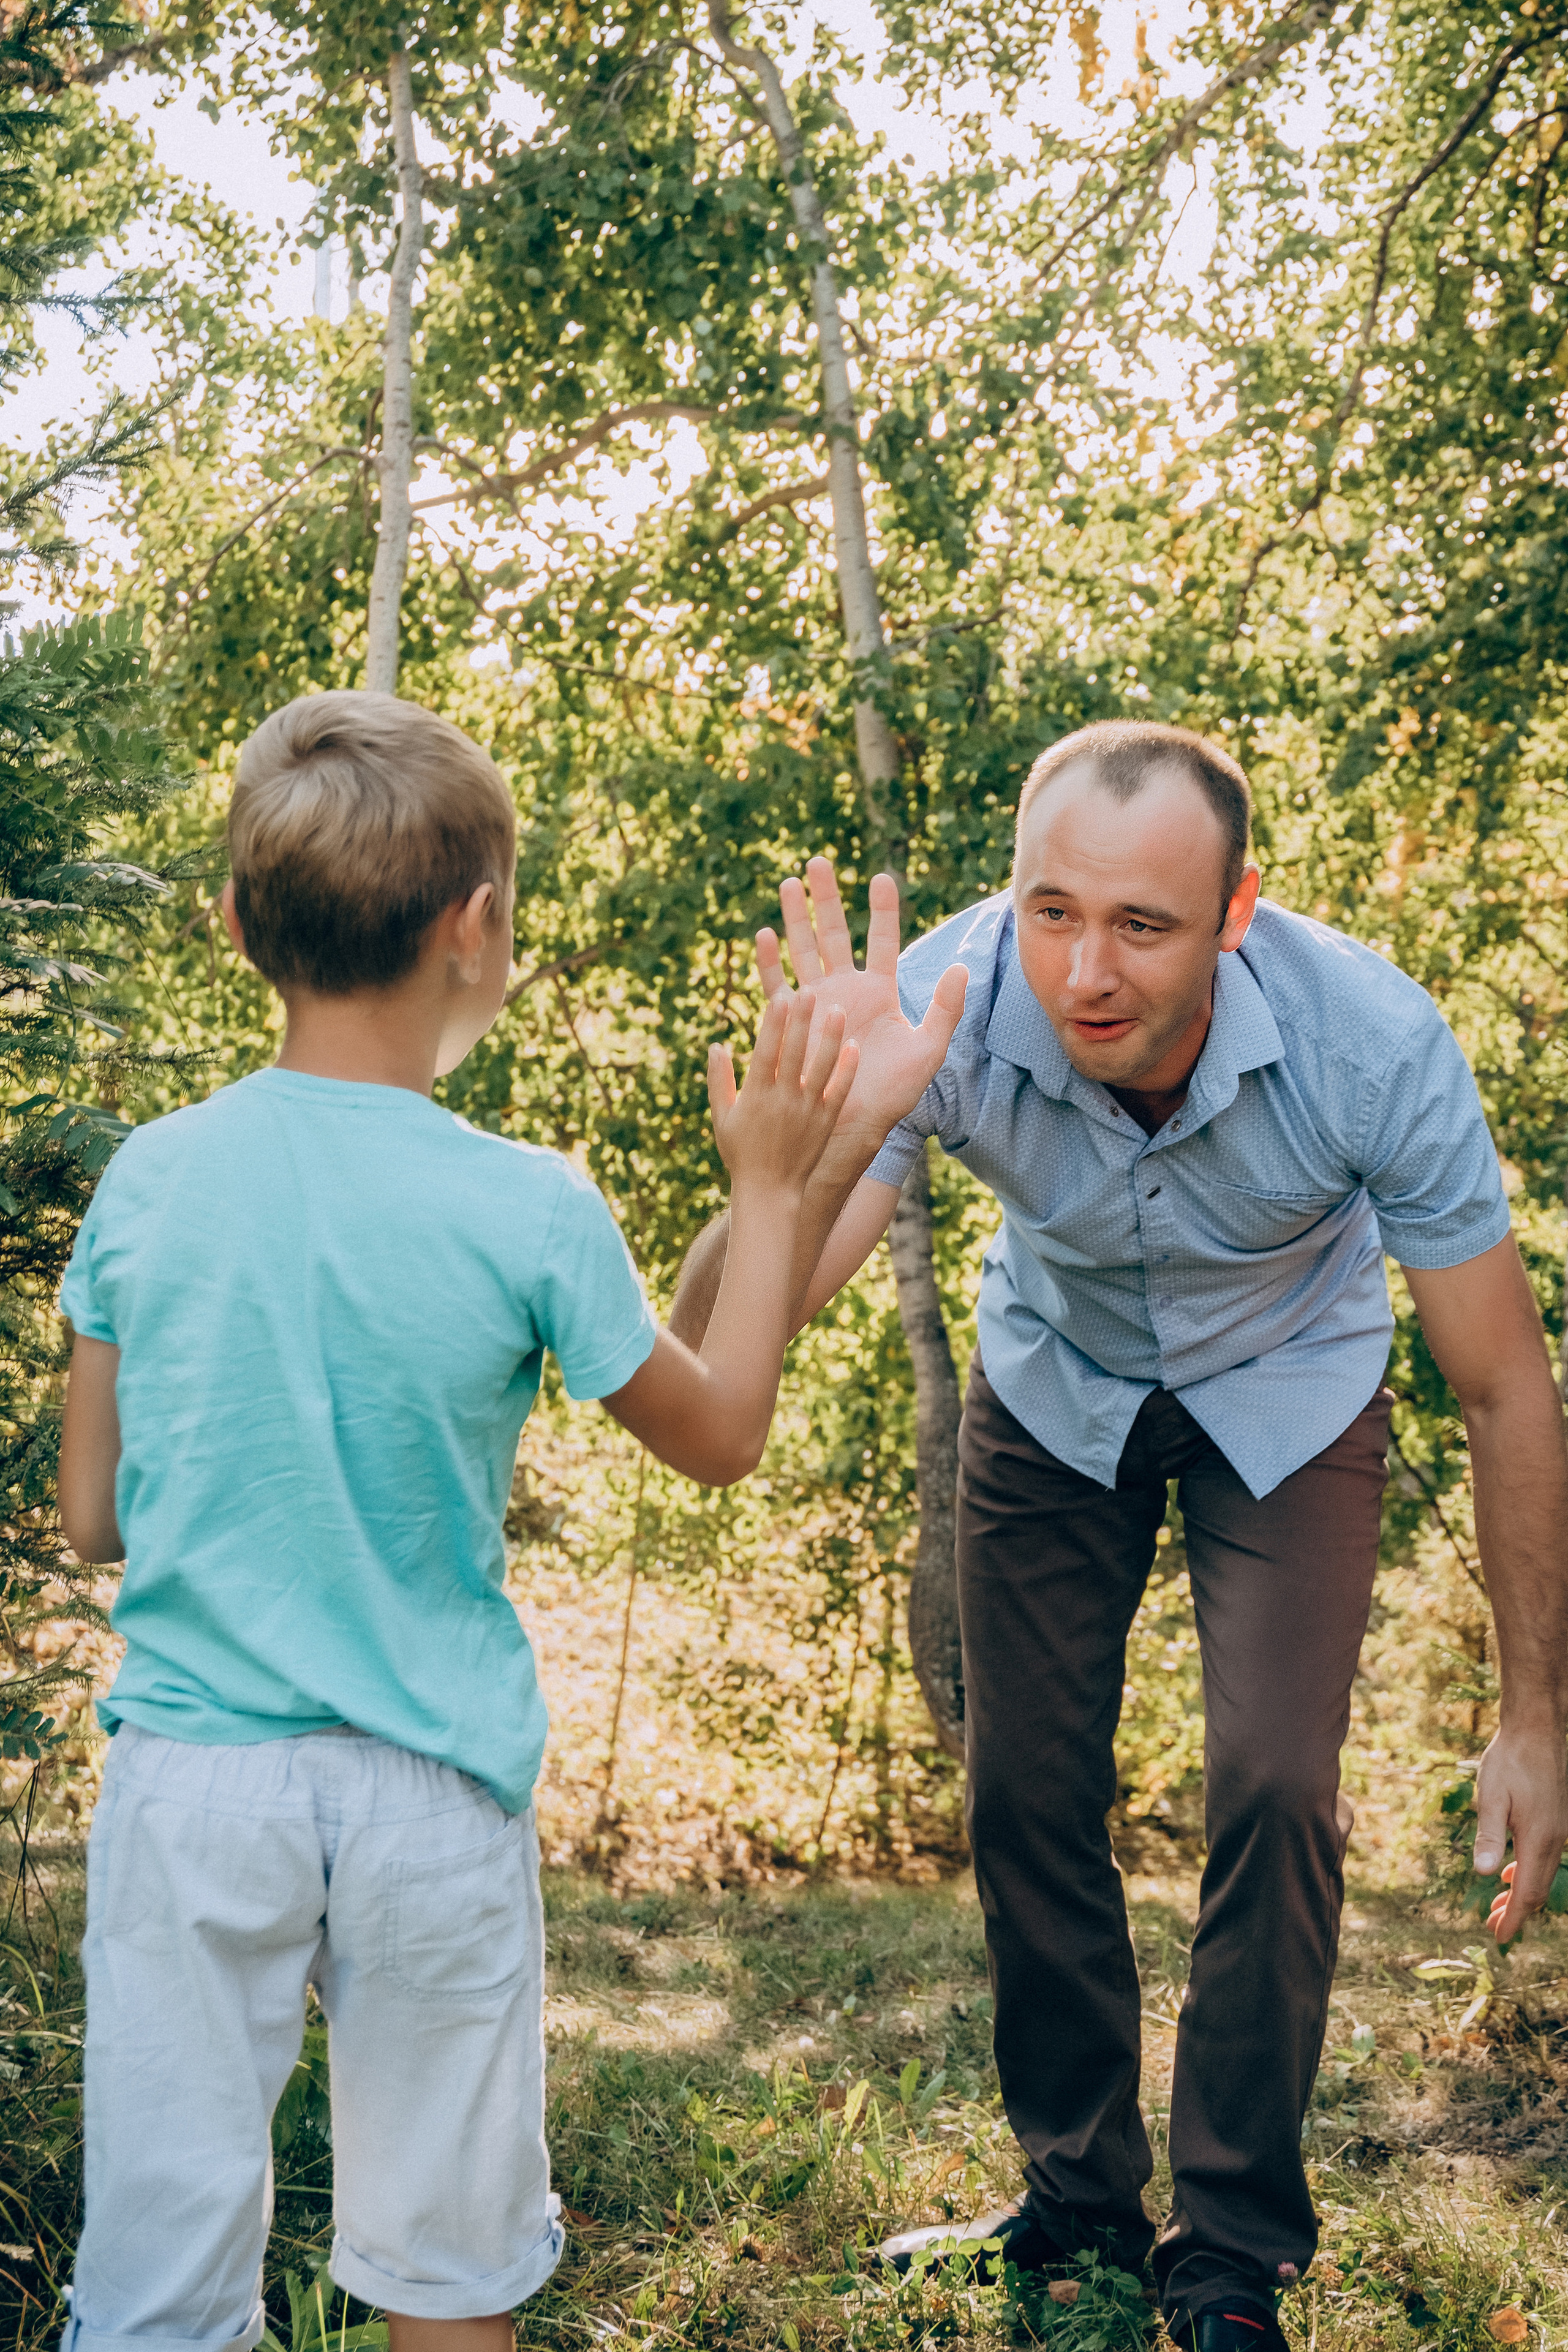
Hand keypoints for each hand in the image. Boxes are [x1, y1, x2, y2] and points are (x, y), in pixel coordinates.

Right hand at [707, 986, 857, 1193]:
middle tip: (811, 990)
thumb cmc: (741, 1154)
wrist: (770, 1193)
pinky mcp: (825, 1123)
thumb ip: (719, 1081)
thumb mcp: (722, 1118)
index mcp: (756, 1095)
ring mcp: (807, 1111)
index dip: (773, 1022)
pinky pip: (839, 1092)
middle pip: (794, 1052)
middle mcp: (783, 1099)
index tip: (781, 996)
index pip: (766, 1050)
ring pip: (821, 1067)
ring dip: (829, 1038)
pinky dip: (846, 1070)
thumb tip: (716, 1046)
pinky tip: (853, 1047)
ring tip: (837, 1011)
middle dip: (802, 1020)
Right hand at [756, 857, 966, 1146]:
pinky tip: (763, 935)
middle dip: (825, 897)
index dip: (882, 910)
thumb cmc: (893, 1094)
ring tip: (787, 884)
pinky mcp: (795, 1021)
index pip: (880, 939)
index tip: (882, 878)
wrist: (854, 1123)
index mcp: (878, 991)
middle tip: (818, 861)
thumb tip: (961, 969)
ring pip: (802, 949)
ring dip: (794, 917)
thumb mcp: (927, 1051)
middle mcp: (845, 989)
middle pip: (832, 932)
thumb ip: (945, 1010)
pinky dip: (770, 961)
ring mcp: (817, 1002)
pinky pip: (777, 985)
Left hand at [1475, 1722, 1567, 1940]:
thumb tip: (1485, 1874)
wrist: (1536, 1731)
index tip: (1498, 1937)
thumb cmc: (1510, 1761)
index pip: (1528, 1894)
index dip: (1514, 1919)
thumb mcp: (1491, 1797)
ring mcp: (1559, 1830)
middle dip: (1516, 1912)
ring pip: (1542, 1874)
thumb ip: (1489, 1836)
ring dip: (1521, 1893)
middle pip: (1538, 1890)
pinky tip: (1511, 1872)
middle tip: (1493, 1927)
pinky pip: (1544, 1857)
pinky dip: (1528, 1871)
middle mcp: (1555, 1840)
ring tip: (1498, 1906)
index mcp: (1539, 1840)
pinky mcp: (1557, 1819)